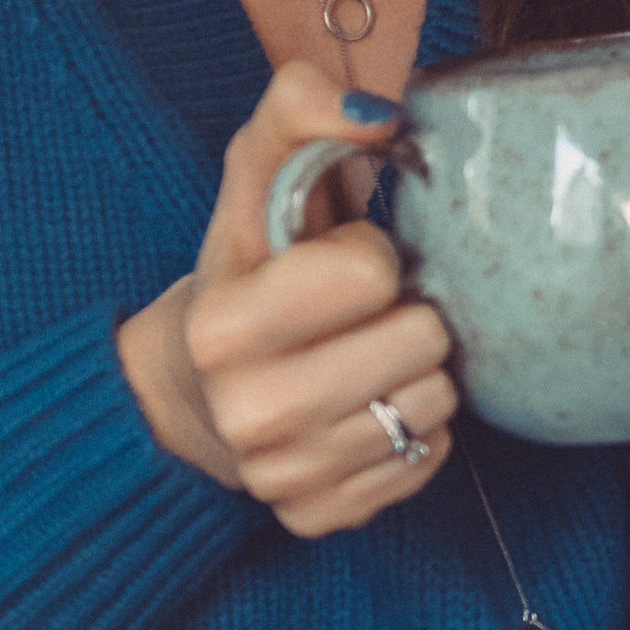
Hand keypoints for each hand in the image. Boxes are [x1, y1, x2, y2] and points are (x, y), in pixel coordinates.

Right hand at [116, 60, 458, 535]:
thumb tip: (378, 112)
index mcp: (225, 327)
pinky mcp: (322, 518)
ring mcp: (286, 477)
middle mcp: (251, 414)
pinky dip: (410, 427)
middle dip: (406, 314)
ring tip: (365, 356)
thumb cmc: (246, 268)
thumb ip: (300, 112)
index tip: (338, 263)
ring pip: (437, 402)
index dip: (370, 255)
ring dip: (416, 370)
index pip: (374, 271)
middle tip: (362, 315)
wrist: (192, 388)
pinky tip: (364, 406)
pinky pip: (430, 458)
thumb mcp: (253, 177)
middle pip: (422, 342)